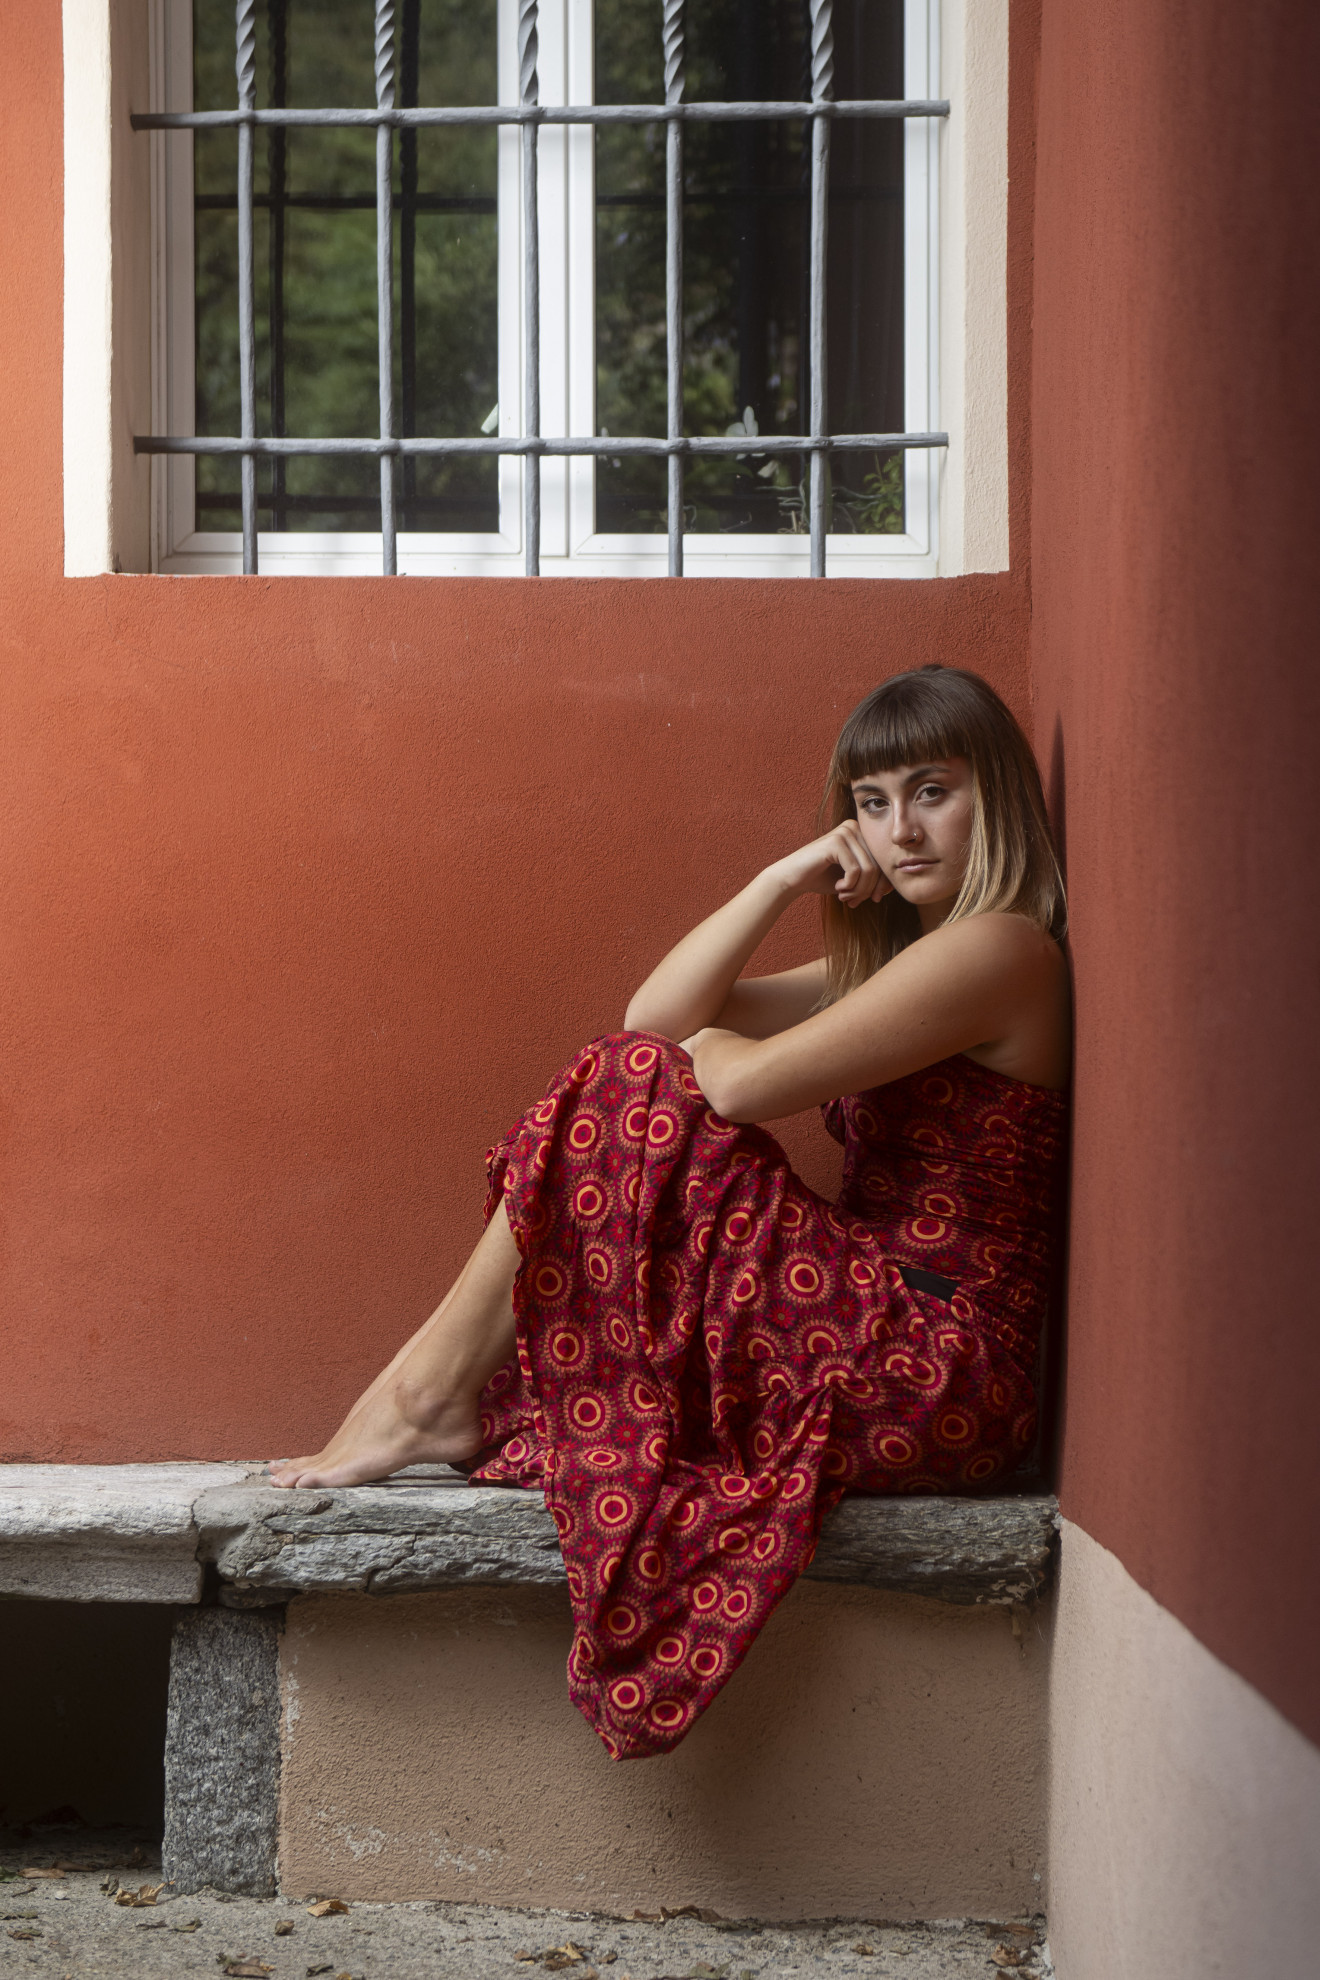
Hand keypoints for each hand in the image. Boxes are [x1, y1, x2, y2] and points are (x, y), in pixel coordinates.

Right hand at [767, 822, 892, 909]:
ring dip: (859, 890)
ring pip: (869, 870)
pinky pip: (855, 871)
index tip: (870, 899)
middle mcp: (855, 828)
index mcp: (862, 833)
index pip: (884, 861)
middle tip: (854, 902)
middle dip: (869, 889)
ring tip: (846, 897)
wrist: (792, 878)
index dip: (881, 884)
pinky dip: (849, 886)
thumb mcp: (854, 879)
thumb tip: (892, 887)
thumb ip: (873, 878)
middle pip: (879, 865)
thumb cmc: (824, 878)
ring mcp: (845, 832)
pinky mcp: (836, 841)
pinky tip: (838, 889)